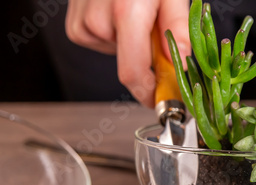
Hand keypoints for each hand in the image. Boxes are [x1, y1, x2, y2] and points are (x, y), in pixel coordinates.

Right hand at [65, 0, 190, 107]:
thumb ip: (178, 28)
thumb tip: (180, 63)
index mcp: (126, 12)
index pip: (133, 73)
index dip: (149, 94)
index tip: (163, 101)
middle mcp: (98, 20)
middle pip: (128, 66)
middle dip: (148, 62)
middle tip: (157, 36)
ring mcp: (83, 22)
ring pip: (117, 55)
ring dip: (133, 45)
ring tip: (137, 14)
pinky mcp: (75, 24)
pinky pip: (103, 44)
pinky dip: (116, 36)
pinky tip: (119, 15)